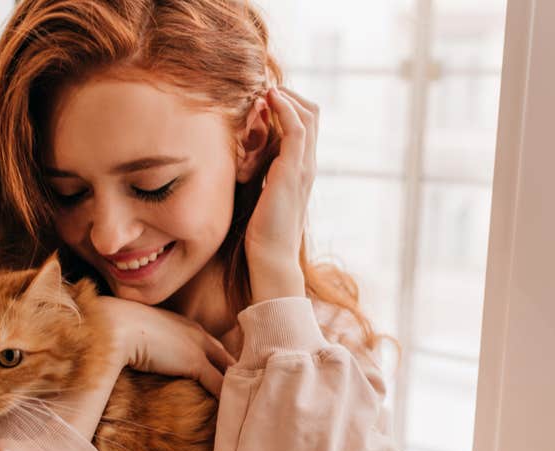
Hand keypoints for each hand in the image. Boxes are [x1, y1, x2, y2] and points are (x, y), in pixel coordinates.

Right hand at [91, 295, 235, 396]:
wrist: (114, 325)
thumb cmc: (116, 329)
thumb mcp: (137, 334)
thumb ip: (146, 344)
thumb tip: (139, 357)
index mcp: (184, 325)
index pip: (212, 345)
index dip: (221, 361)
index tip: (229, 374)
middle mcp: (196, 333)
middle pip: (226, 355)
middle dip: (237, 372)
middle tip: (248, 389)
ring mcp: (197, 347)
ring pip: (227, 370)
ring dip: (236, 387)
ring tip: (244, 404)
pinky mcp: (195, 362)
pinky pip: (219, 384)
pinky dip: (227, 399)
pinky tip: (232, 412)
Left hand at [244, 86, 318, 301]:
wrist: (271, 258)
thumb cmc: (261, 233)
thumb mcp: (258, 195)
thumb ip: (258, 174)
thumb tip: (241, 158)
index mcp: (300, 169)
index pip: (306, 124)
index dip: (288, 104)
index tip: (263, 97)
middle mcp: (307, 164)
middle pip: (312, 113)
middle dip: (289, 95)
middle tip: (263, 88)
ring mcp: (303, 167)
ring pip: (308, 115)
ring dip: (286, 96)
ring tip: (265, 89)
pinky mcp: (294, 171)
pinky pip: (297, 129)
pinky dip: (285, 109)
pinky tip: (269, 100)